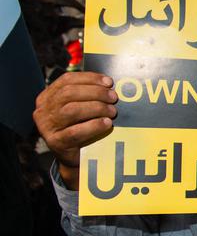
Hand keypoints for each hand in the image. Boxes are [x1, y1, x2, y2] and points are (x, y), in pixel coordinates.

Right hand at [33, 72, 117, 189]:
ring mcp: (47, 127)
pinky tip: (107, 123)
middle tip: (113, 97)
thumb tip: (109, 85)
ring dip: (96, 108)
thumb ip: (87, 96)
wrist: (75, 156)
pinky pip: (75, 131)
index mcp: (47, 97)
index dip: (89, 79)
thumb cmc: (80, 127)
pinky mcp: (55, 142)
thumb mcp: (80, 108)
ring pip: (72, 110)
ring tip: (112, 111)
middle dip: (95, 93)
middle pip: (69, 93)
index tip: (109, 82)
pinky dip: (94, 125)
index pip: (66, 80)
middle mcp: (43, 110)